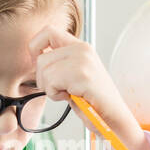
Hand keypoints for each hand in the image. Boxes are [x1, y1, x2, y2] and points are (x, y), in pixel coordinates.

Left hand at [28, 25, 149, 149]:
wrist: (114, 118)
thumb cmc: (93, 101)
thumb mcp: (73, 75)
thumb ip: (59, 62)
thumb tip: (36, 57)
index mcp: (80, 46)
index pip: (47, 32)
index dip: (35, 47)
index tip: (42, 66)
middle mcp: (82, 49)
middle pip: (41, 57)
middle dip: (43, 78)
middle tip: (60, 88)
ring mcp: (83, 60)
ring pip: (44, 71)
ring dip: (51, 89)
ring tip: (69, 93)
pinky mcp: (81, 74)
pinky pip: (51, 83)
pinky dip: (56, 95)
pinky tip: (72, 97)